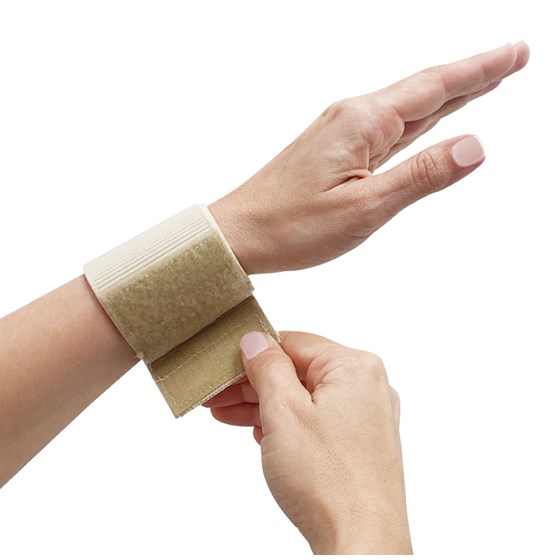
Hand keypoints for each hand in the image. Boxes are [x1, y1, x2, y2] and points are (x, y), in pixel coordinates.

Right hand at [204, 331, 410, 553]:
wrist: (361, 543)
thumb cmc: (330, 481)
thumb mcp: (284, 412)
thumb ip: (267, 368)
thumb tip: (256, 341)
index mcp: (355, 367)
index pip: (294, 343)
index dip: (254, 353)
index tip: (225, 365)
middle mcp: (366, 386)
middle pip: (297, 371)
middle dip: (252, 384)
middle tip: (216, 394)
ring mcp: (365, 417)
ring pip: (304, 398)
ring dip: (263, 405)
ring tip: (226, 413)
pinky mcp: (359, 443)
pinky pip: (316, 421)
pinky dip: (286, 424)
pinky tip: (258, 431)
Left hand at [209, 42, 528, 273]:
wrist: (239, 233)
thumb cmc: (291, 226)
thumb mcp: (365, 208)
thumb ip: (421, 175)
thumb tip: (475, 146)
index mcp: (362, 124)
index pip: (435, 89)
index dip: (480, 71)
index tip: (515, 53)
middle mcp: (352, 118)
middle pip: (423, 91)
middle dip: (470, 76)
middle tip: (511, 59)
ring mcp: (341, 133)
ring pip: (406, 110)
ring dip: (446, 96)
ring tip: (480, 84)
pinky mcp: (333, 151)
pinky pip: (386, 130)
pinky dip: (416, 121)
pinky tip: (425, 120)